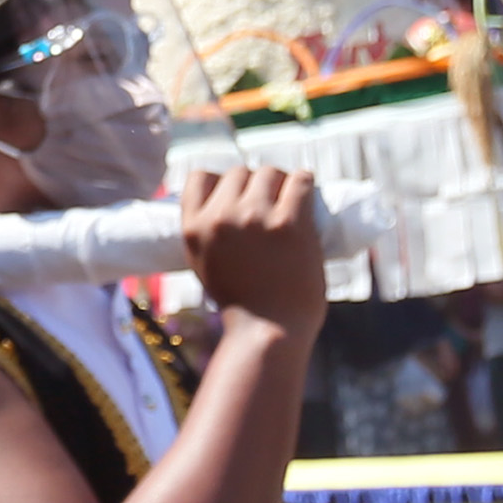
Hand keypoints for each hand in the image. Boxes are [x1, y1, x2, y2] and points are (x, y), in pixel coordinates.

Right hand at [179, 165, 327, 334]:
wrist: (268, 330)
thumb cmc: (240, 302)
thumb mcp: (202, 262)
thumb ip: (206, 232)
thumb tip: (222, 204)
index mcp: (194, 227)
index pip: (201, 176)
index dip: (221, 182)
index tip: (236, 193)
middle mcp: (221, 216)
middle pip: (239, 172)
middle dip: (255, 184)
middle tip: (270, 201)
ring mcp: (256, 217)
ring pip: (270, 173)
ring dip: (281, 183)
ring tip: (290, 198)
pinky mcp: (291, 223)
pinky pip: (300, 181)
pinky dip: (305, 182)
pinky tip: (307, 190)